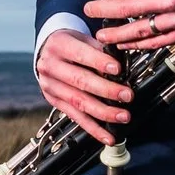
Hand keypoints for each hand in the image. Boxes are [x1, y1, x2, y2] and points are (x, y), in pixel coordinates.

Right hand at [34, 29, 131, 144]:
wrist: (47, 52)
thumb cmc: (70, 44)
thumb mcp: (82, 38)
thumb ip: (100, 49)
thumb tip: (122, 65)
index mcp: (58, 45)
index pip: (80, 54)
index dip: (99, 62)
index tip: (117, 69)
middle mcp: (51, 67)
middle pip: (80, 80)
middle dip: (106, 90)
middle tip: (127, 95)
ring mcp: (51, 87)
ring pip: (79, 102)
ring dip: (103, 112)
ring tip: (122, 116)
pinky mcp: (55, 102)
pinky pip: (76, 118)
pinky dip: (93, 129)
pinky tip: (107, 136)